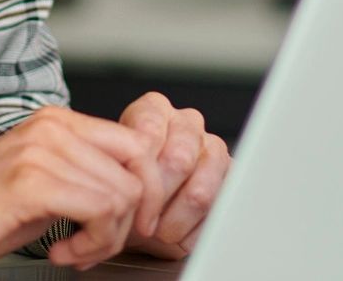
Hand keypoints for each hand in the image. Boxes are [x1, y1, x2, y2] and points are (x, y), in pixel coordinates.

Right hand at [0, 106, 159, 278]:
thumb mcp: (42, 187)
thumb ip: (84, 176)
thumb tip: (137, 190)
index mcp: (56, 121)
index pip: (138, 145)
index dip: (146, 192)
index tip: (128, 227)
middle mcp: (52, 125)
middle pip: (139, 169)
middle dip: (131, 219)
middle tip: (98, 246)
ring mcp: (40, 149)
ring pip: (124, 194)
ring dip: (107, 238)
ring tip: (73, 253)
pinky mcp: (29, 181)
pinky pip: (100, 210)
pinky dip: (92, 244)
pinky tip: (62, 254)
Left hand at [110, 93, 230, 260]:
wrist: (141, 216)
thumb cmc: (124, 191)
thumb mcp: (110, 178)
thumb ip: (115, 174)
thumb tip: (120, 190)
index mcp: (154, 110)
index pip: (148, 135)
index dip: (138, 177)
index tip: (128, 204)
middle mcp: (187, 123)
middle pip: (178, 160)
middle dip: (158, 200)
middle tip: (145, 223)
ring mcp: (213, 148)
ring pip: (200, 191)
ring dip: (175, 222)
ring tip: (161, 232)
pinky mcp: (232, 179)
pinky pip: (216, 213)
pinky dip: (192, 232)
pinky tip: (178, 233)